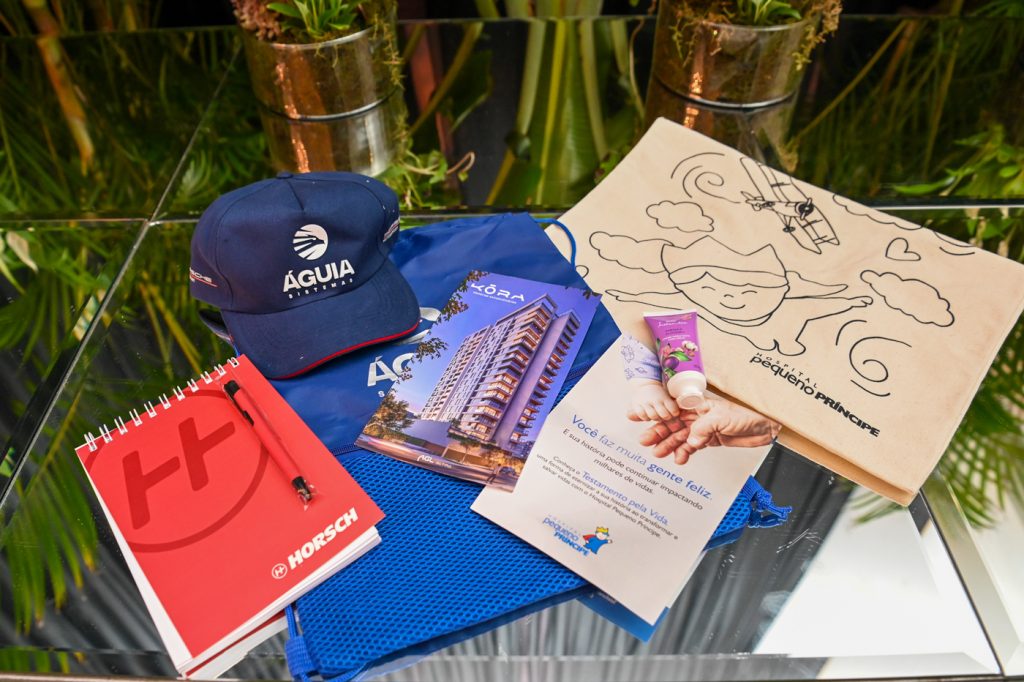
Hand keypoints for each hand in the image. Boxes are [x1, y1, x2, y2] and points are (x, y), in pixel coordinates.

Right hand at [626, 380, 679, 421]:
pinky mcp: (637, 405)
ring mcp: (645, 402)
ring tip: (655, 415)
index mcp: (664, 397)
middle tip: (664, 416)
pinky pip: (642, 415)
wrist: (644, 385)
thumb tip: (681, 413)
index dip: (674, 413)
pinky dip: (645, 418)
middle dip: (665, 417)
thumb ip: (673, 405)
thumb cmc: (658, 395)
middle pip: (664, 415)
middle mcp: (655, 400)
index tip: (673, 413)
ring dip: (655, 418)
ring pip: (652, 416)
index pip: (673, 409)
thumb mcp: (667, 396)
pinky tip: (647, 415)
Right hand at [638, 396, 780, 464]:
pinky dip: (685, 453)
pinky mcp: (709, 440)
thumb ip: (703, 429)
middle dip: (657, 431)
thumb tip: (690, 441)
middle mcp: (697, 415)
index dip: (653, 410)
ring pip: (680, 437)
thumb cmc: (747, 413)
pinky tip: (679, 459)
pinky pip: (692, 447)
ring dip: (669, 445)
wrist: (766, 425)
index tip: (636, 415)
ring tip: (658, 454)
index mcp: (697, 403)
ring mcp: (702, 428)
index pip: (670, 406)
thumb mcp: (723, 417)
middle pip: (672, 423)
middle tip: (645, 441)